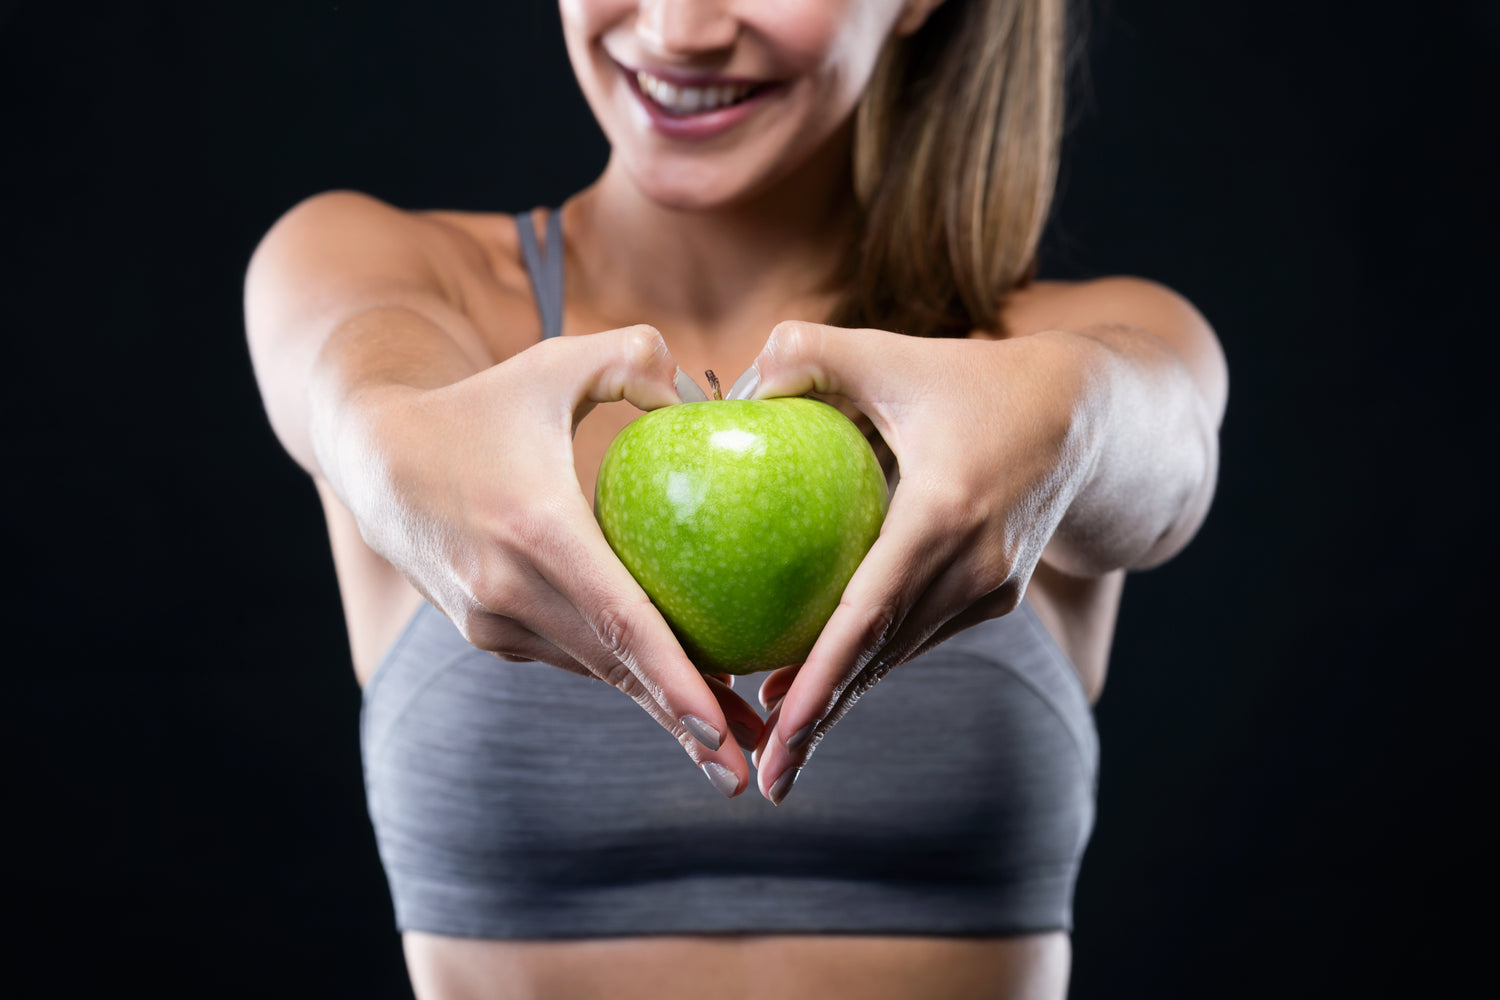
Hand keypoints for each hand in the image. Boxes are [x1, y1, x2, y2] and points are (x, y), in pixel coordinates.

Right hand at [346, 325, 764, 796]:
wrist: (376, 458)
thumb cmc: (482, 405)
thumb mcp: (556, 363)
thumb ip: (636, 359)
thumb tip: (710, 394)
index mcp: (535, 530)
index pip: (620, 621)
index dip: (674, 680)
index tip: (724, 726)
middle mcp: (508, 591)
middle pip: (615, 670)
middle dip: (686, 725)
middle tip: (752, 771)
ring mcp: (492, 621)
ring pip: (594, 671)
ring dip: (658, 711)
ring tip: (729, 744)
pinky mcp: (486, 634)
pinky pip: (569, 656)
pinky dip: (620, 675)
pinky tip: (672, 692)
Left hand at [740, 321, 1105, 803]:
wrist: (1087, 417)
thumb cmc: (976, 378)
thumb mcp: (893, 352)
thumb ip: (808, 352)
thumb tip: (730, 386)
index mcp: (945, 510)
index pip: (871, 611)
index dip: (823, 676)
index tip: (778, 725)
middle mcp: (975, 564)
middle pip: (883, 658)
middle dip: (823, 723)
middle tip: (767, 779)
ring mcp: (991, 587)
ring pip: (901, 656)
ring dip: (844, 702)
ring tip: (783, 747)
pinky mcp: (996, 594)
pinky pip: (921, 636)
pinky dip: (873, 663)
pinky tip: (823, 682)